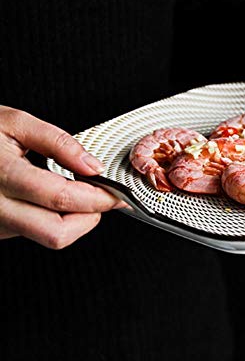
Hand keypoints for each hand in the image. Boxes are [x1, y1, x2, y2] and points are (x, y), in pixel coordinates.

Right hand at [0, 107, 126, 248]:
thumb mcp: (15, 122)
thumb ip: (58, 142)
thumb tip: (92, 165)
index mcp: (2, 176)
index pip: (62, 199)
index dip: (98, 198)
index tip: (117, 192)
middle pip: (57, 233)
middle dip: (91, 218)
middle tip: (105, 198)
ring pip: (47, 238)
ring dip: (76, 221)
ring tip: (81, 194)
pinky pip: (33, 233)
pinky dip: (55, 220)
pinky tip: (55, 199)